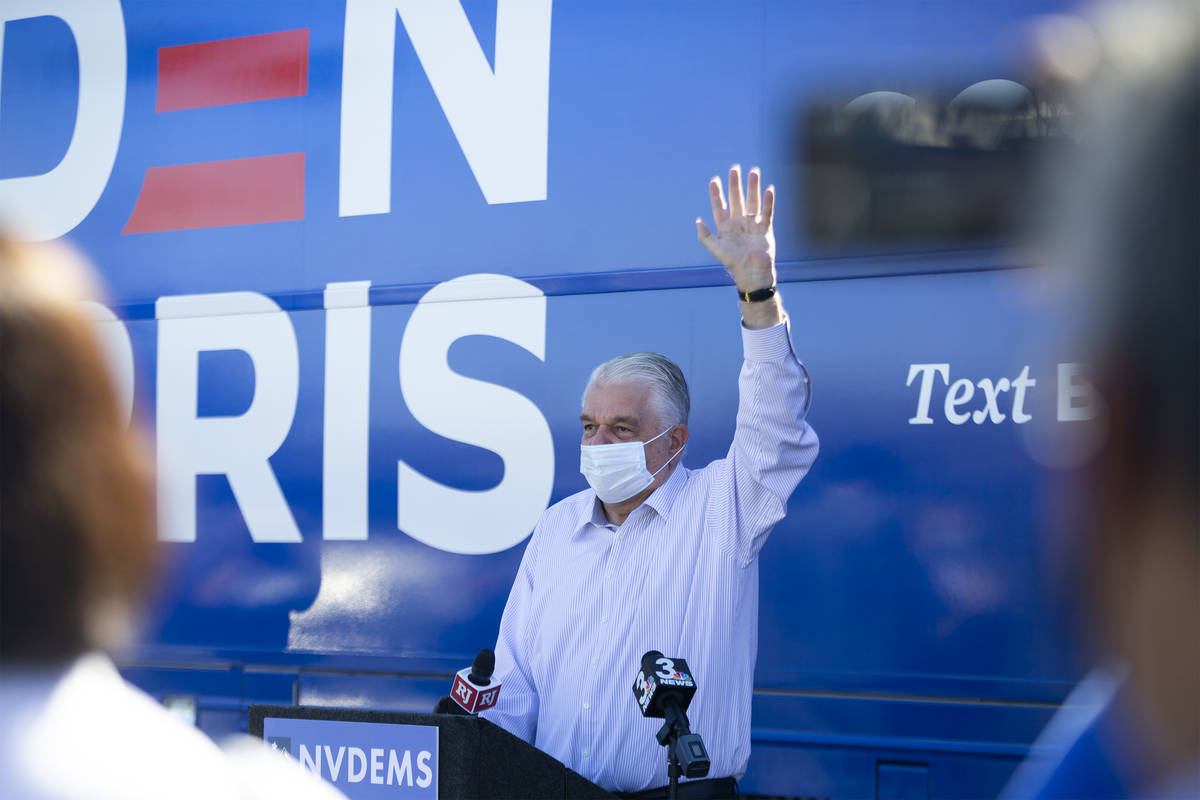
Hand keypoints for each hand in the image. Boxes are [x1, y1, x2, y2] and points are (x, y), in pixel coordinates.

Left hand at [696, 165, 775, 291]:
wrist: (752, 273)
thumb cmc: (732, 263)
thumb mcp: (715, 249)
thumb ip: (705, 235)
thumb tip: (697, 220)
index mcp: (726, 227)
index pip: (720, 206)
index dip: (717, 193)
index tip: (714, 180)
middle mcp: (739, 223)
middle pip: (737, 199)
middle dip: (735, 184)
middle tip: (735, 168)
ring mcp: (752, 224)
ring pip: (752, 201)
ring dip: (753, 187)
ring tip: (754, 172)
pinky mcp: (765, 228)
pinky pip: (767, 212)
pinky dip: (768, 201)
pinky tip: (768, 189)